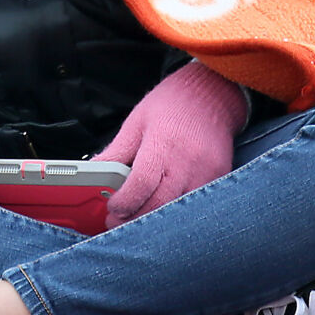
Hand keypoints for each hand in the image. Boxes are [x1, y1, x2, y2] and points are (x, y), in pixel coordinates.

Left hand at [94, 61, 247, 227]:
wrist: (212, 92)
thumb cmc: (171, 105)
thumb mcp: (136, 123)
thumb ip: (116, 151)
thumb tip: (93, 173)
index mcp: (163, 144)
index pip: (142, 184)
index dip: (125, 202)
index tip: (112, 208)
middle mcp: (188, 161)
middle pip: (161, 204)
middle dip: (135, 219)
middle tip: (117, 222)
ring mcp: (208, 172)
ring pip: (180, 211)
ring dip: (156, 220)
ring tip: (137, 219)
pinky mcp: (221, 178)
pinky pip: (198, 206)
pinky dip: (178, 213)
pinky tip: (162, 211)